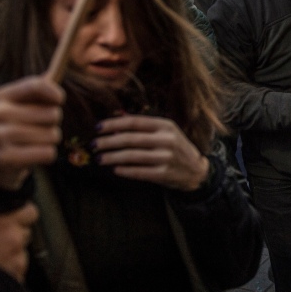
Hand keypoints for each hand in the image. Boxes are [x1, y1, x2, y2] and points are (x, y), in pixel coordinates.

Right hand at [0, 76, 64, 189]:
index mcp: (1, 95)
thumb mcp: (22, 105)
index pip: (36, 85)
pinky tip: (32, 155)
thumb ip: (38, 89)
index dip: (54, 92)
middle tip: (37, 129)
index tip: (60, 99)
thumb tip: (57, 68)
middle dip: (53, 124)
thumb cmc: (15, 127)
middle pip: (52, 113)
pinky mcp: (5, 158)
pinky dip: (47, 155)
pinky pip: (47, 153)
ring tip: (34, 143)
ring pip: (52, 135)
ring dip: (50, 141)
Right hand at [0, 172, 37, 281]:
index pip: (29, 211)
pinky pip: (18, 271)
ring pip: (23, 252)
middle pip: (25, 231)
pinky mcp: (16, 279)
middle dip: (13, 233)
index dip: (21, 213)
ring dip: (10, 253)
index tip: (8, 216)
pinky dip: (8, 271)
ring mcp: (17, 261)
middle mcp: (13, 240)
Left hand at [94, 114, 209, 190]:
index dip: (114, 124)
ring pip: (132, 156)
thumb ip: (144, 125)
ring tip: (100, 158)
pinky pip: (139, 172)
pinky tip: (115, 169)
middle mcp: (166, 140)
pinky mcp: (164, 174)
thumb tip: (117, 118)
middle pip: (130, 139)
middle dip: (108, 142)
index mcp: (165, 125)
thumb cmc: (176, 148)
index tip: (98, 127)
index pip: (134, 122)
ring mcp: (166, 157)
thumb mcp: (166, 131)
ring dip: (112, 157)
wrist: (196, 170)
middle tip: (94, 144)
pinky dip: (124, 170)